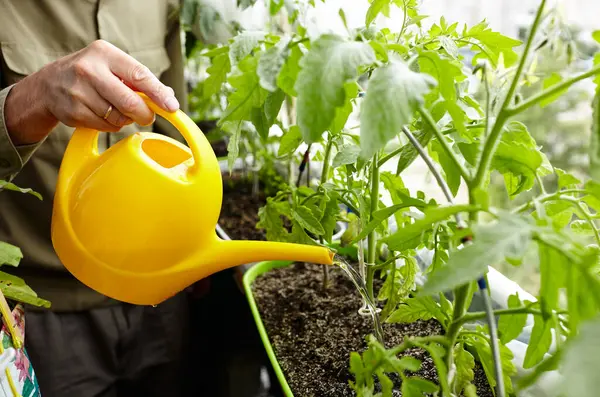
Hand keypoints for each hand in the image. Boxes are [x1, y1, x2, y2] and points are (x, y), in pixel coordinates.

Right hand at [5, 40, 179, 144]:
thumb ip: (140, 79)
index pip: (139, 75)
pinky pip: (105, 126)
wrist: (49, 84)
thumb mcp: (113, 66)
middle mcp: (89, 70)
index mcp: (105, 54)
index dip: (158, 93)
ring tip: (117, 109)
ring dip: (125, 119)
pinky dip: (111, 125)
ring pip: (118, 118)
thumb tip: (169, 96)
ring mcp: (78, 92)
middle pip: (129, 102)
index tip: (172, 106)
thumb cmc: (92, 74)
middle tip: (147, 117)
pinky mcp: (72, 112)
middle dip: (144, 114)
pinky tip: (103, 115)